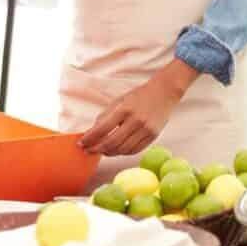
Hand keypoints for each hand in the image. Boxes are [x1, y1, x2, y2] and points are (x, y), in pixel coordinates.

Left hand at [79, 59, 199, 156]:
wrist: (165, 92)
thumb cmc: (139, 95)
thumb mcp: (120, 100)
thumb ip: (105, 115)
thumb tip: (91, 132)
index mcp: (125, 109)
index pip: (103, 129)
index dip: (90, 138)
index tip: (81, 143)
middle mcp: (136, 120)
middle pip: (112, 142)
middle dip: (97, 149)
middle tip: (88, 150)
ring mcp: (146, 130)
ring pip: (123, 149)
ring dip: (109, 152)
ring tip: (101, 150)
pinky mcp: (153, 136)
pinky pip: (134, 150)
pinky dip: (122, 153)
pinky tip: (116, 150)